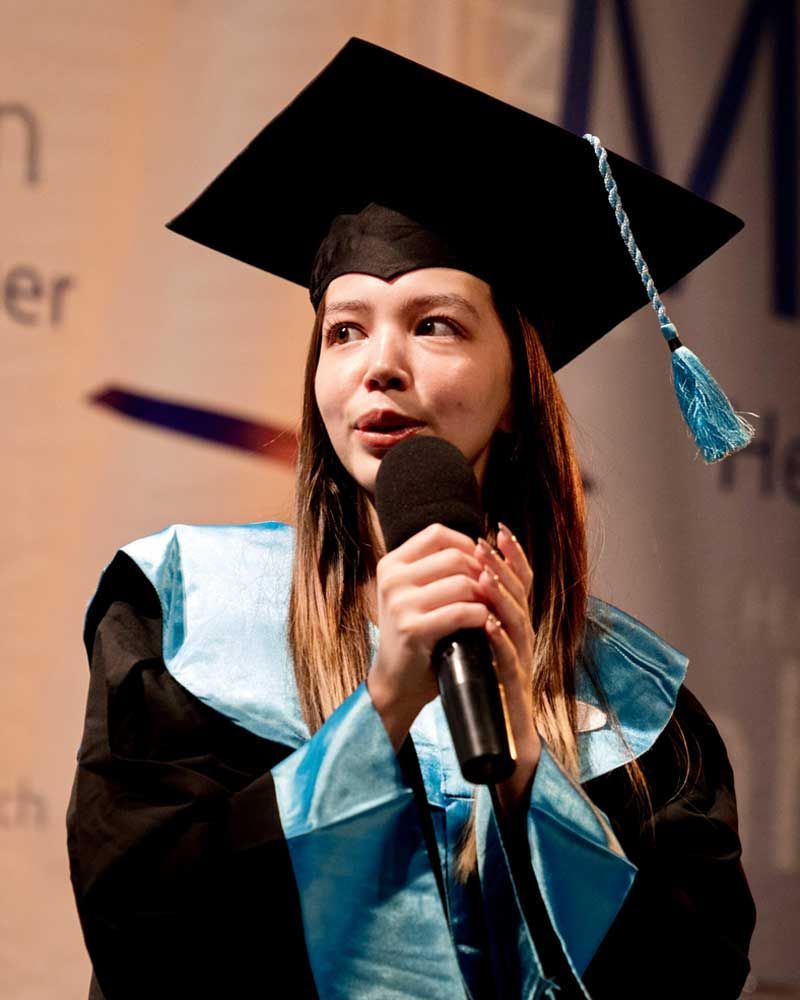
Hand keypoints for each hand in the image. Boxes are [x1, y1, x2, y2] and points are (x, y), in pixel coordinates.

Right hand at [367, 523, 487, 749]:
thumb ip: (438, 569)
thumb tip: (484, 544)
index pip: (437, 534)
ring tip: (491, 609)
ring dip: (485, 597)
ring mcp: (399, 603)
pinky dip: (482, 617)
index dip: (466, 544)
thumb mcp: (417, 593)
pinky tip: (486, 625)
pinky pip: (462, 612)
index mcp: (391, 564)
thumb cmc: (415, 634)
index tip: (480, 563)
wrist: (396, 682)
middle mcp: (391, 579)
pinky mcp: (412, 629)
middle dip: (481, 573)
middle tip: (493, 591)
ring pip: (462, 583)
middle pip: (454, 557)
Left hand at [474, 523, 541, 814]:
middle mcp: (524, 641)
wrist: (505, 745)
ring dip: (502, 596)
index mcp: (515, 629)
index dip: (511, 555)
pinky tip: (487, 624)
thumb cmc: (490, 693)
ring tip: (484, 574)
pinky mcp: (514, 689)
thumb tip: (461, 588)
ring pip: (518, 623)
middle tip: (489, 540)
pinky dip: (499, 640)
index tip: (496, 528)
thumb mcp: (481, 648)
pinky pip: (508, 661)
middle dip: (506, 565)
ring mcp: (522, 664)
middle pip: (522, 596)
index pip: (518, 584)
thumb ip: (477, 620)